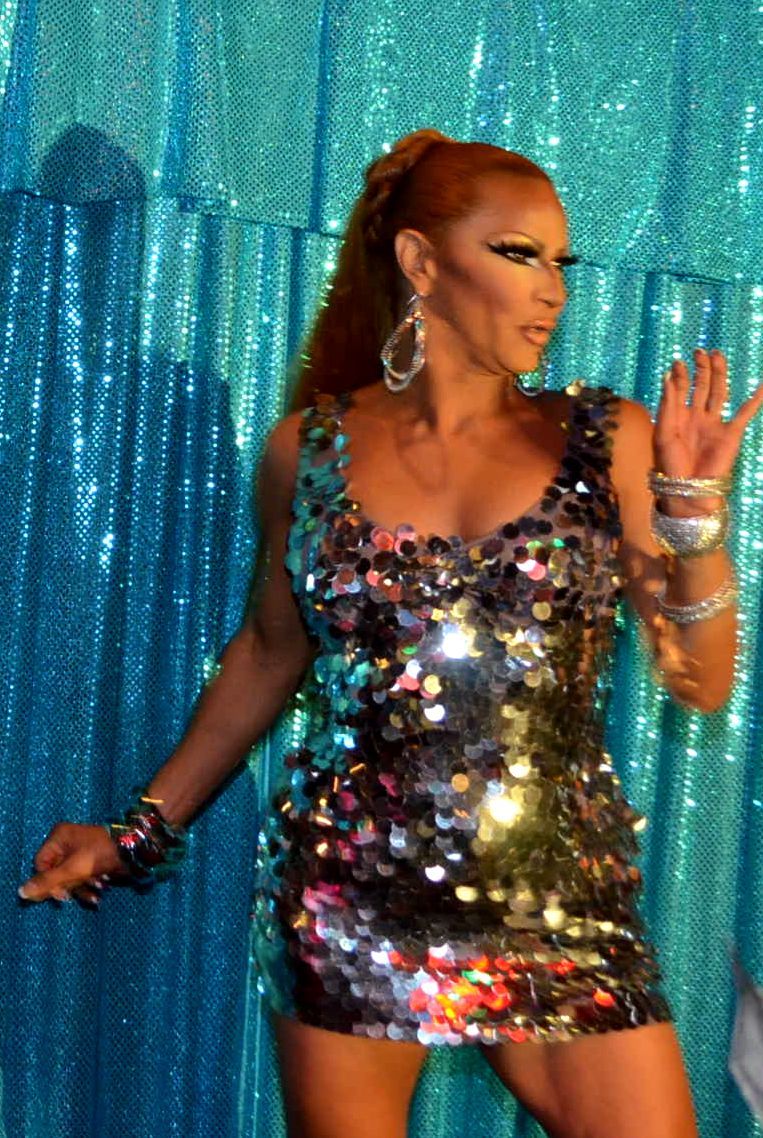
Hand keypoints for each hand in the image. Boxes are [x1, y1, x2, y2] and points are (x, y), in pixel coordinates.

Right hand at [18, 822, 126, 906]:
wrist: (135, 849)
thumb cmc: (101, 854)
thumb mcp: (72, 870)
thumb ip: (47, 882)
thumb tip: (21, 893)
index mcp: (58, 837)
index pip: (40, 865)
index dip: (48, 882)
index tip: (60, 894)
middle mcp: (66, 842)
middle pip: (55, 873)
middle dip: (69, 886)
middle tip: (76, 895)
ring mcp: (80, 851)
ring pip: (70, 877)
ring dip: (81, 888)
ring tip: (96, 892)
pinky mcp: (92, 860)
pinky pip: (82, 876)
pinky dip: (89, 886)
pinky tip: (99, 892)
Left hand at [654, 349, 762, 511]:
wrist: (687, 490)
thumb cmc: (669, 464)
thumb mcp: (663, 433)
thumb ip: (668, 404)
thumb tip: (668, 375)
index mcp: (677, 417)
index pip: (679, 390)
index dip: (679, 375)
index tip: (678, 361)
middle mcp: (696, 417)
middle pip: (701, 387)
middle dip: (701, 369)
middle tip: (700, 351)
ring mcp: (714, 424)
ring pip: (719, 393)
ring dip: (719, 375)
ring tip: (717, 355)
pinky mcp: (731, 433)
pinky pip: (745, 412)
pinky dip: (756, 398)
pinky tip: (762, 385)